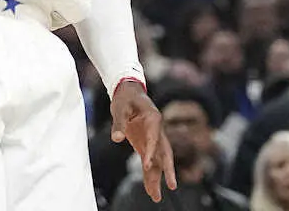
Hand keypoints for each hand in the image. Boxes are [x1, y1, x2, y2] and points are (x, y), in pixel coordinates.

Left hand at [110, 80, 176, 201]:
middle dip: (167, 170)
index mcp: (153, 119)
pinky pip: (149, 161)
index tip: (148, 165)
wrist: (128, 92)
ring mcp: (152, 139)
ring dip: (158, 177)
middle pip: (164, 153)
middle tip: (171, 186)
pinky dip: (149, 174)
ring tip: (156, 196)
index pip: (154, 138)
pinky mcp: (145, 144)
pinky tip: (150, 188)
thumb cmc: (125, 98)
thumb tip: (116, 139)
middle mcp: (157, 131)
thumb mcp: (119, 107)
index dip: (152, 151)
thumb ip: (118, 123)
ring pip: (158, 160)